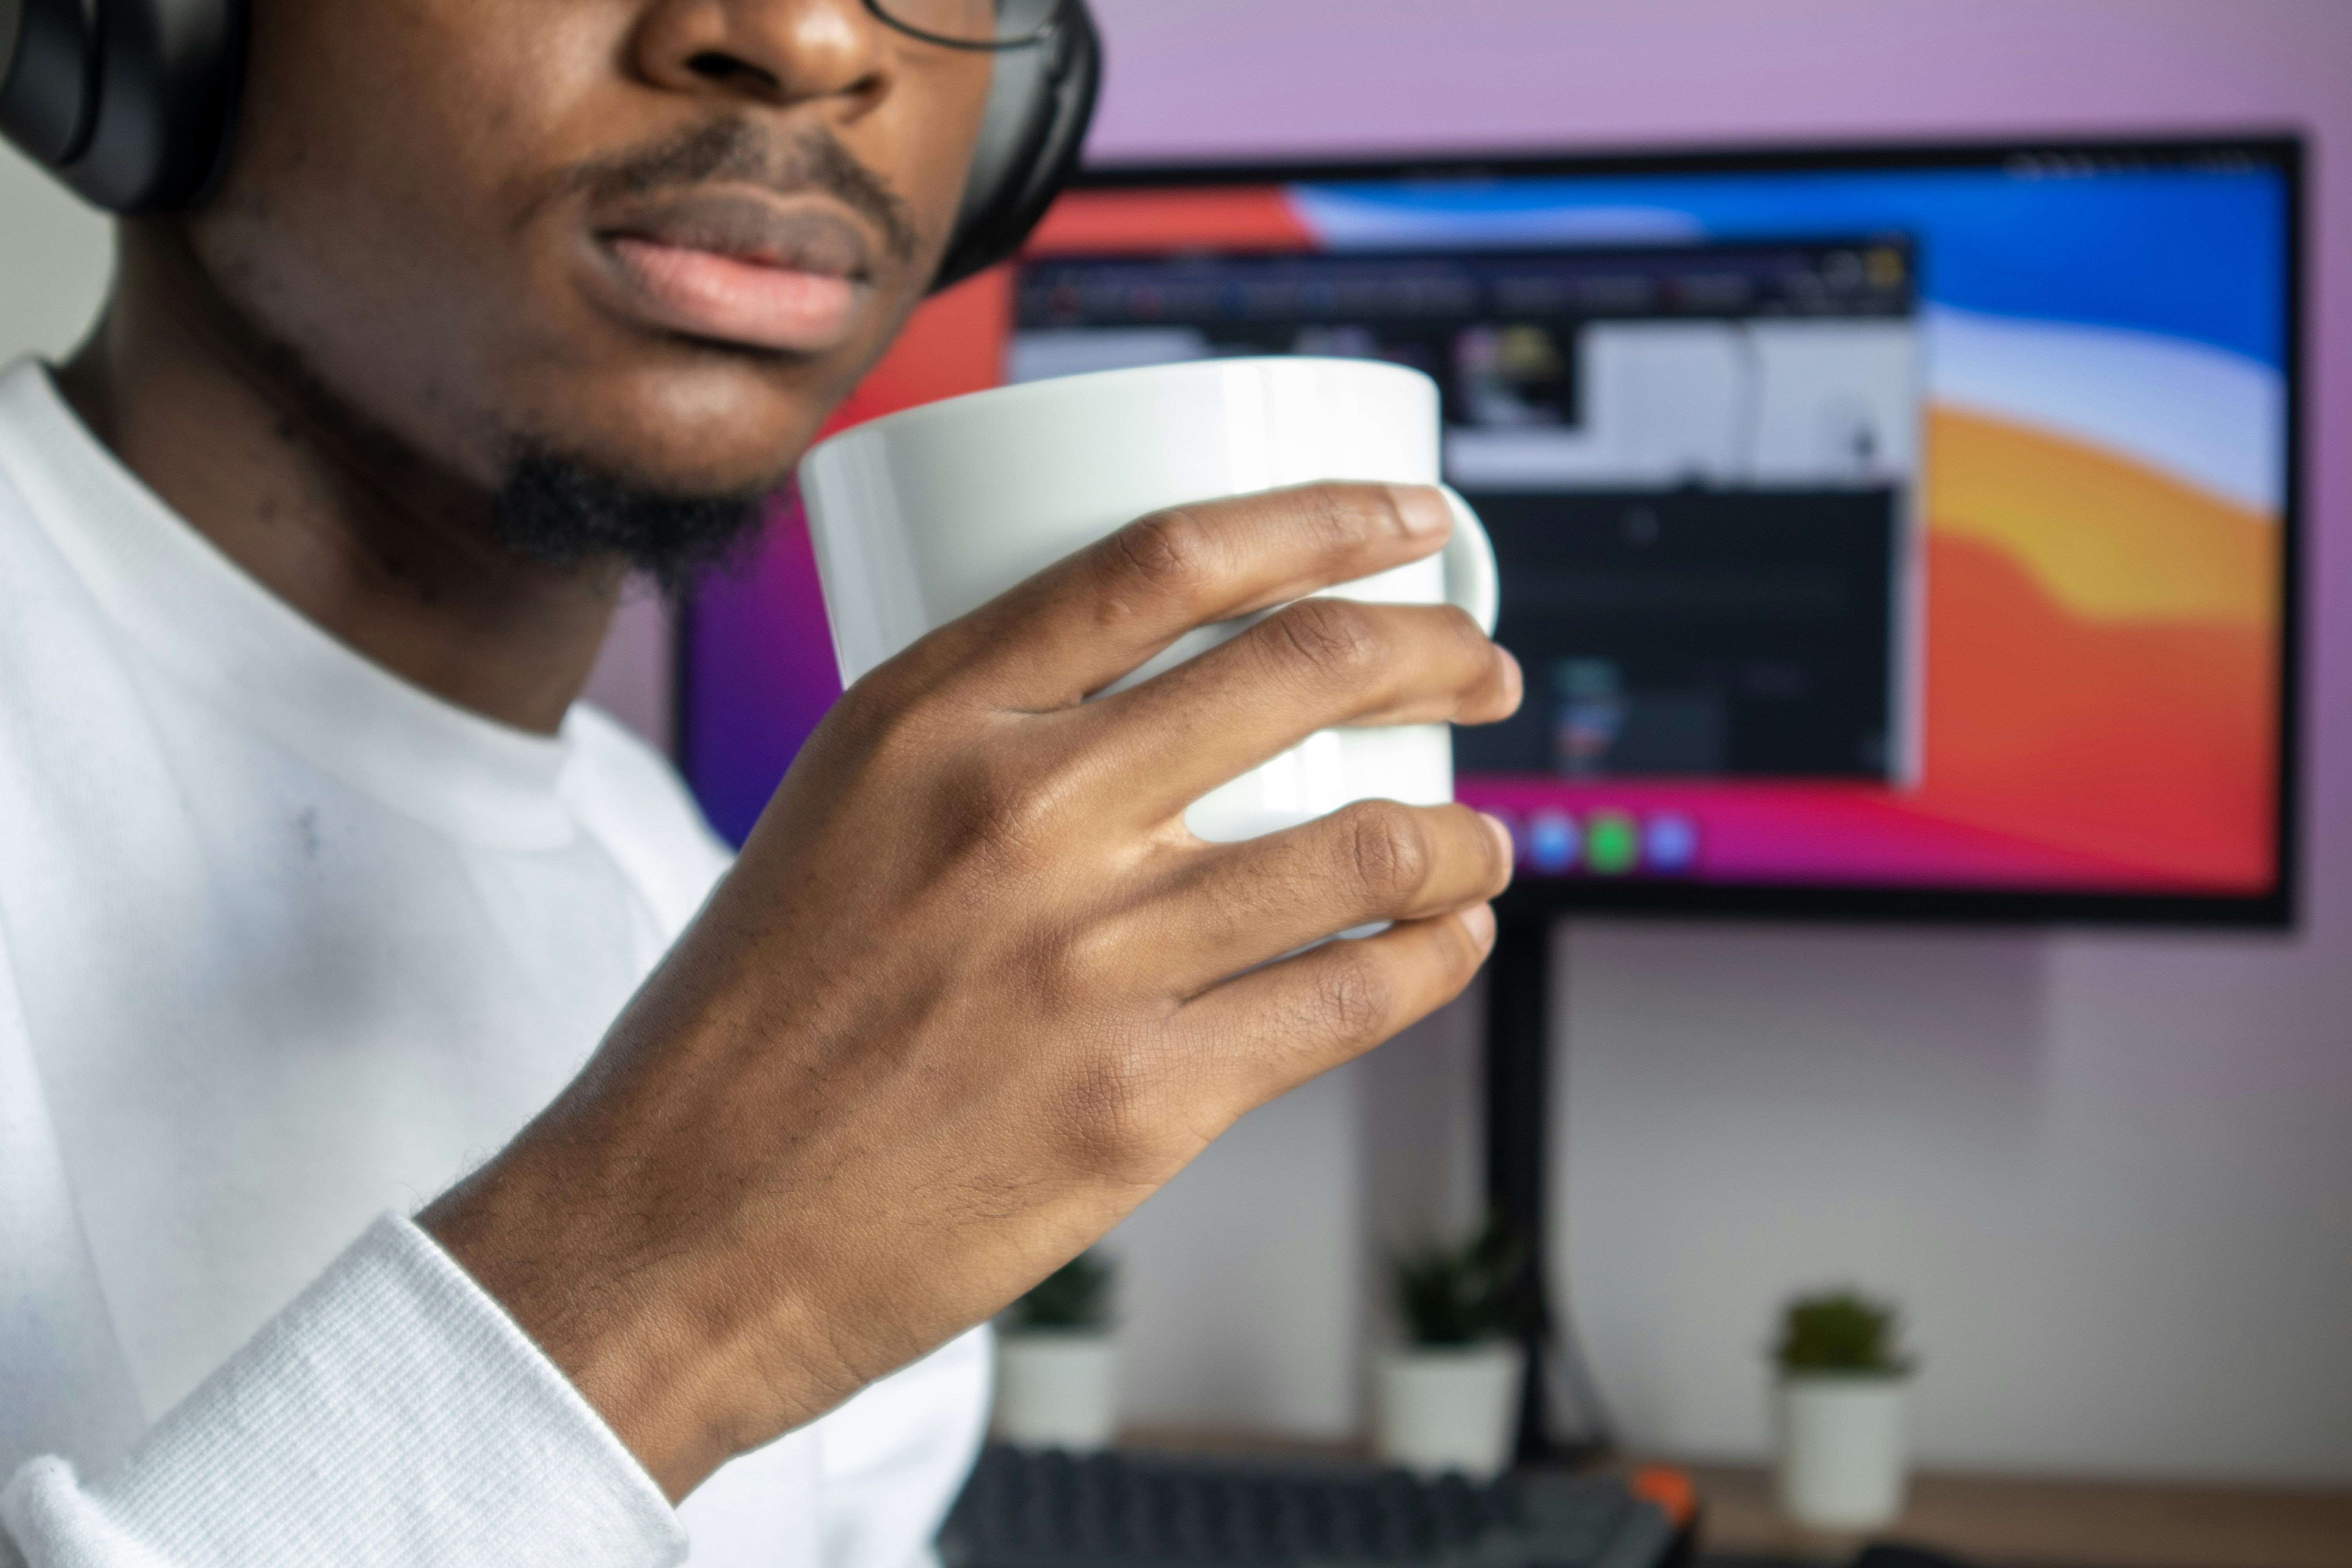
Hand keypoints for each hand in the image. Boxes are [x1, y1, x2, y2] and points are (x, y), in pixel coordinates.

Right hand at [421, 482, 1521, 1497]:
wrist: (668, 1234)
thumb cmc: (743, 1029)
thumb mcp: (833, 815)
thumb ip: (980, 746)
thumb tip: (1151, 711)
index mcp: (925, 718)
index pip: (1167, 558)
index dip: (1321, 520)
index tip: (1406, 523)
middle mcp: (1019, 814)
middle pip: (1301, 673)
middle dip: (1435, 651)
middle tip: (1480, 666)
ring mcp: (1089, 962)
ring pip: (1363, 847)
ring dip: (1459, 835)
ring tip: (1478, 843)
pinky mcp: (1140, 1104)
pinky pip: (1348, 1002)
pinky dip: (1435, 961)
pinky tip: (1452, 943)